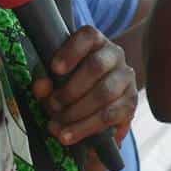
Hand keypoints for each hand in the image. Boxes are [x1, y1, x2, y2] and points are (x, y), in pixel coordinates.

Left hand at [31, 26, 137, 145]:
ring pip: (104, 93)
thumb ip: (46, 80)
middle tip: (52, 106)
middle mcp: (115, 55)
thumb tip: (40, 87)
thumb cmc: (73, 82)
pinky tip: (70, 135)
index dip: (71, 52)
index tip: (54, 69)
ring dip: (77, 112)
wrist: (100, 100)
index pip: (87, 36)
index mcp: (95, 41)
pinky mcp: (130, 103)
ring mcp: (126, 78)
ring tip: (56, 126)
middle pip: (95, 67)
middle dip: (70, 90)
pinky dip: (86, 127)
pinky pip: (111, 115)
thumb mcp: (57, 78)